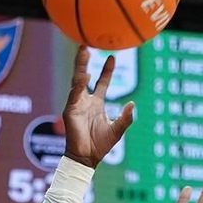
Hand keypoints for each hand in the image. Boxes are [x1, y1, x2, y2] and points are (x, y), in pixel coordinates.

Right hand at [61, 49, 134, 168]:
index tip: (112, 57)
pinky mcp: (70, 111)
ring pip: (77, 80)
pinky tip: (85, 76)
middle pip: (84, 76)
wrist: (87, 158)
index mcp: (96, 104)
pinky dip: (79, 85)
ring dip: (80, 65)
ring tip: (83, 51)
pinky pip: (75, 95)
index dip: (106, 70)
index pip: (101, 82)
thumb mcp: (117, 130)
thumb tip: (132, 104)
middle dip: (85, 61)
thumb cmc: (100, 146)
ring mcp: (76, 105)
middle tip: (88, 44)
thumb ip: (125, 118)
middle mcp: (85, 101)